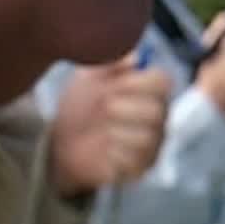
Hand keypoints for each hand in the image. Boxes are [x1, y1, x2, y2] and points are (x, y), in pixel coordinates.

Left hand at [48, 55, 171, 195]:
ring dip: (119, 131)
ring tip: (104, 129)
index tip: (115, 85)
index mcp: (148, 89)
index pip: (163, 81)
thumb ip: (111, 62)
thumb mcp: (89, 76)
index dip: (140, 82)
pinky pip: (136, 161)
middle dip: (127, 109)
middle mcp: (157, 115)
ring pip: (148, 138)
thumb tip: (136, 57)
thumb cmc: (80, 104)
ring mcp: (151, 143)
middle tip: (105, 106)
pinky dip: (116, 153)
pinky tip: (105, 149)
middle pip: (158, 111)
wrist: (61, 141)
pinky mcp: (140, 167)